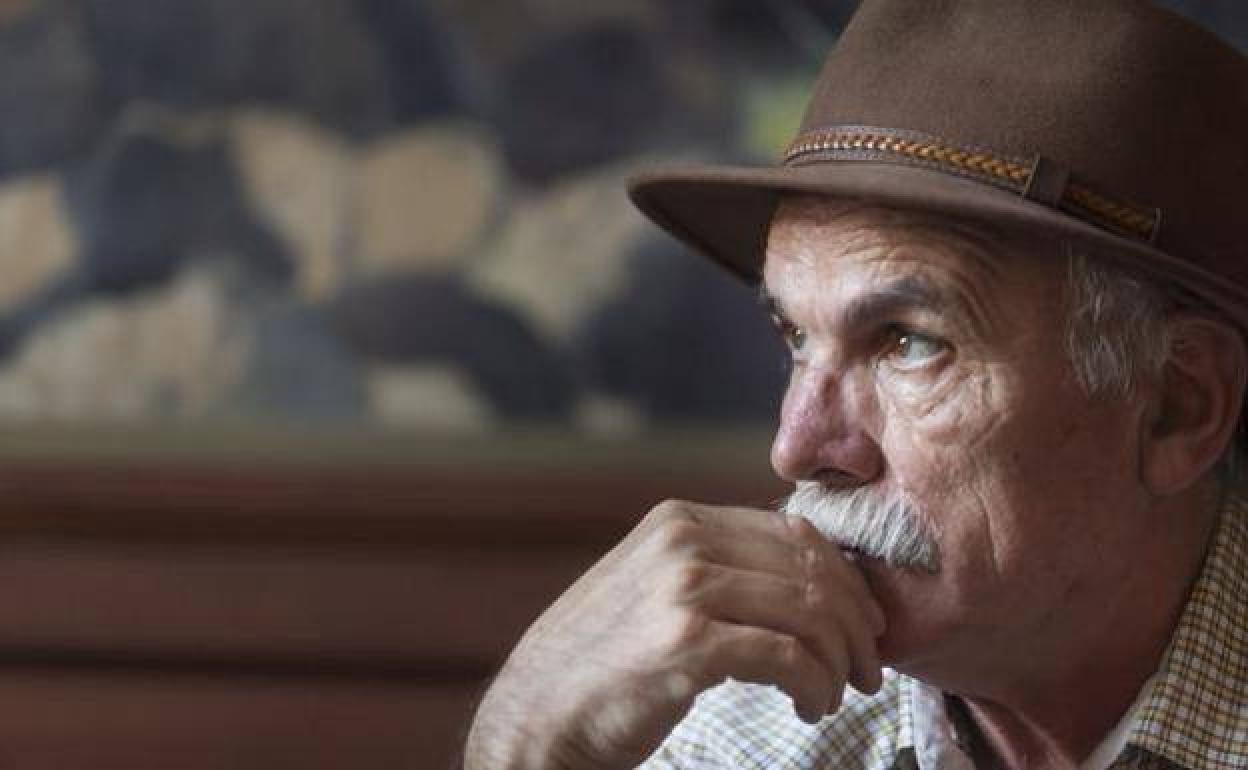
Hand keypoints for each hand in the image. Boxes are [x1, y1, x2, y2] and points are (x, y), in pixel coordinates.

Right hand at [463, 499, 886, 769]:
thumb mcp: (653, 588)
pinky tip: (809, 706)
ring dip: (840, 662)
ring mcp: (684, 588)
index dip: (845, 579)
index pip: (795, 533)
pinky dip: (816, 686)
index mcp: (679, 520)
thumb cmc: (601, 661)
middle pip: (812, 571)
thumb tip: (807, 576)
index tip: (864, 623)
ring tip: (836, 694)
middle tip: (867, 670)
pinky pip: (789, 658)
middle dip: (855, 626)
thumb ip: (717, 569)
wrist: (537, 713)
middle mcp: (683, 541)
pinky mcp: (689, 644)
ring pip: (810, 613)